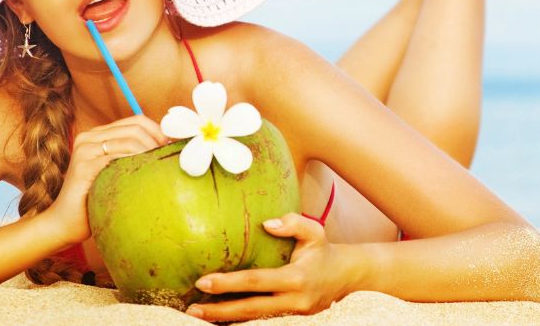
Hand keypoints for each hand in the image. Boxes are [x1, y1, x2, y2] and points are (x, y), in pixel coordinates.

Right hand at [46, 114, 172, 244]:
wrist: (65, 223)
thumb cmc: (95, 200)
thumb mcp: (115, 172)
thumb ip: (132, 156)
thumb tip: (168, 147)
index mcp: (97, 134)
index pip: (137, 121)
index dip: (159, 132)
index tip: (172, 149)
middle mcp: (88, 137)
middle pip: (135, 128)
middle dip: (157, 143)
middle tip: (166, 161)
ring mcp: (84, 150)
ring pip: (129, 141)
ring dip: (149, 155)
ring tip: (157, 171)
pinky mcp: (83, 166)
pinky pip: (117, 158)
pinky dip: (135, 165)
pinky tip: (142, 178)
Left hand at [185, 213, 353, 321]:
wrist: (348, 277)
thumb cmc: (325, 251)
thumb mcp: (315, 231)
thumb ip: (293, 223)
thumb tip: (266, 224)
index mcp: (296, 279)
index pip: (255, 282)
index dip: (228, 283)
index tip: (203, 281)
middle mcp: (293, 301)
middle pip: (249, 309)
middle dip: (219, 310)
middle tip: (192, 308)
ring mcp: (292, 314)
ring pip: (254, 320)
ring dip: (226, 319)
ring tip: (199, 315)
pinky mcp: (290, 320)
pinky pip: (261, 320)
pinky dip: (241, 319)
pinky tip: (221, 316)